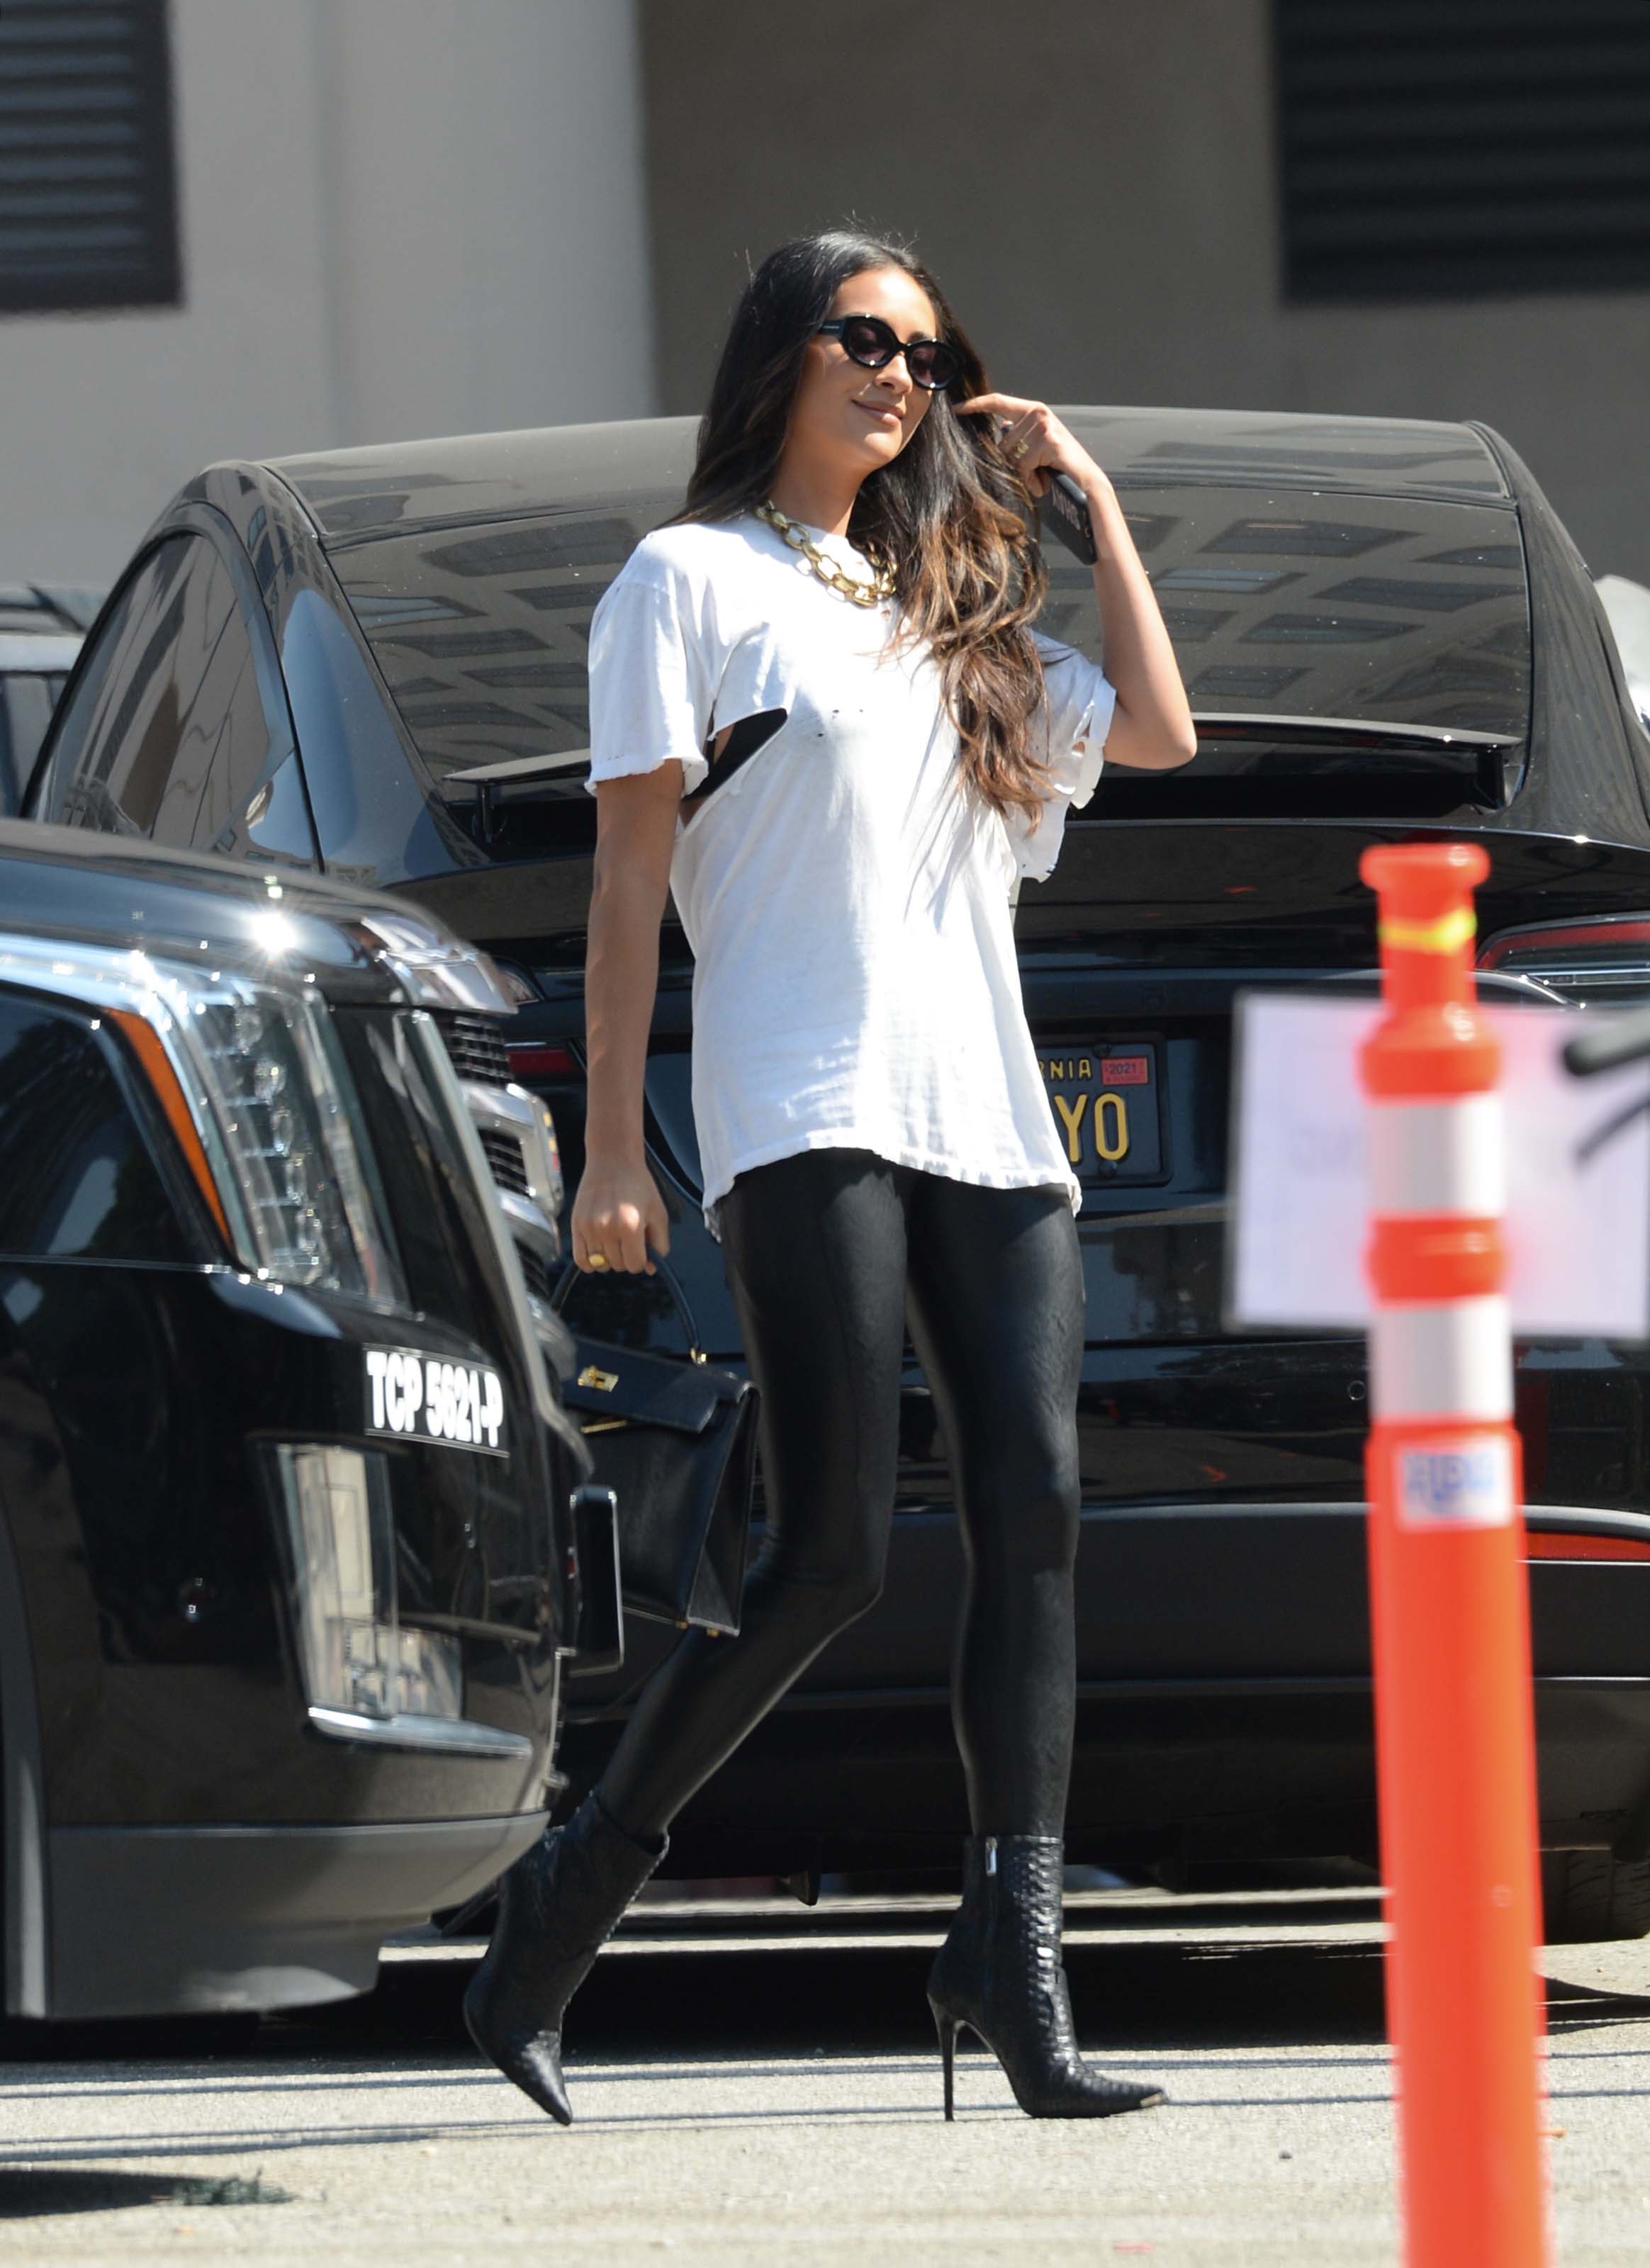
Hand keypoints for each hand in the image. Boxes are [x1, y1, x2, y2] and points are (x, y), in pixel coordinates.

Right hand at [570, 1155, 670, 1273]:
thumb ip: (659, 1245)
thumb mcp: (658, 1213)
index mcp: (630, 1226)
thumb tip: (650, 1269)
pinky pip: (580, 1260)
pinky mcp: (576, 1225)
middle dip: (626, 1257)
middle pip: (618, 1266)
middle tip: (629, 1239)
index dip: (642, 1261)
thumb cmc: (639, 1186)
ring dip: (609, 1258)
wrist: (613, 1161)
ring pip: (600, 1265)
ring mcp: (589, 1228)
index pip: (635, 1265)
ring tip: (614, 1240)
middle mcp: (607, 1229)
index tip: (642, 1249)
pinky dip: (590, 1262)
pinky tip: (599, 1251)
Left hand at [954, 391, 1104, 501]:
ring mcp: (1044, 425)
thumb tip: (1000, 428)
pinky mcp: (1049, 441)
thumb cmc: (1058, 464)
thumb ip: (1019, 433)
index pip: (998, 401)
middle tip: (1034, 469)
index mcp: (1033, 409)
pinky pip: (1024, 465)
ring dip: (1023, 471)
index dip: (976, 404)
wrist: (1085, 481)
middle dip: (1013, 461)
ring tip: (1041, 473)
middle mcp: (1038, 411)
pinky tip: (1044, 479)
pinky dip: (1031, 478)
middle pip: (1002, 440)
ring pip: (1011, 454)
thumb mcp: (1036, 444)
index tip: (957, 408)